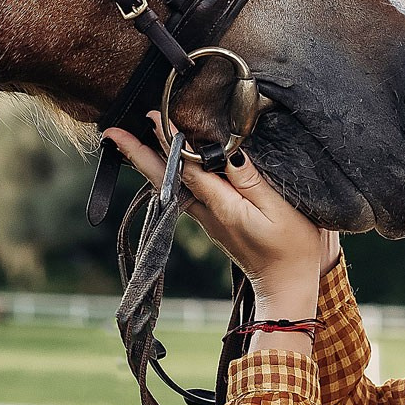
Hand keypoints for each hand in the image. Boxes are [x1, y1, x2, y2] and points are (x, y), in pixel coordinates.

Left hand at [103, 112, 334, 309]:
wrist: (286, 287)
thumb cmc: (292, 249)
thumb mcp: (279, 212)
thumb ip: (252, 182)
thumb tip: (229, 153)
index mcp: (222, 208)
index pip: (188, 168)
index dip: (170, 141)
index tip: (153, 117)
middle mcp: (208, 214)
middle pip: (165, 179)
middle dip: (138, 153)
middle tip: (112, 132)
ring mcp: (208, 220)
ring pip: (170, 185)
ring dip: (149, 162)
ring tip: (129, 141)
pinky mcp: (214, 222)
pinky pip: (183, 192)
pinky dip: (169, 174)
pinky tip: (166, 164)